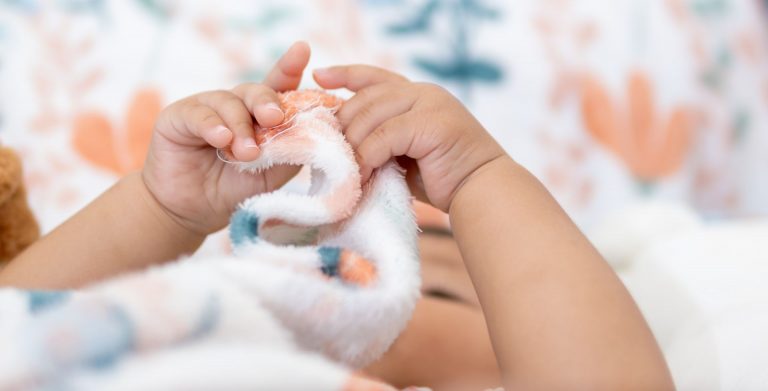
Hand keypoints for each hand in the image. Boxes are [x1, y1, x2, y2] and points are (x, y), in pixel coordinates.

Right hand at [142, 41, 310, 235]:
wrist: (194, 212)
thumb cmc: (237, 189)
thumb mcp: (273, 171)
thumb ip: (291, 148)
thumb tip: (314, 128)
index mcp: (260, 115)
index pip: (278, 86)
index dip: (290, 67)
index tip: (302, 49)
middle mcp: (235, 105)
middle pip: (256, 90)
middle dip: (268, 102)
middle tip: (275, 119)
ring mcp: (206, 108)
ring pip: (230, 102)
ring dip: (241, 127)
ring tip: (246, 153)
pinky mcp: (179, 116)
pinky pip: (200, 114)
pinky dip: (213, 126)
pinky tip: (221, 139)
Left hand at [313, 65, 505, 210]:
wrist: (483, 190)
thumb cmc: (446, 178)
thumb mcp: (408, 152)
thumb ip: (385, 138)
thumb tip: (347, 143)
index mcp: (419, 95)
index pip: (375, 76)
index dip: (346, 73)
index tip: (319, 75)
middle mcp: (424, 92)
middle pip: (367, 98)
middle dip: (344, 125)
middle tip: (331, 154)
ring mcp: (430, 103)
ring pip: (372, 116)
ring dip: (354, 146)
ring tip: (346, 172)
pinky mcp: (431, 122)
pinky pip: (384, 137)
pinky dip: (368, 158)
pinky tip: (363, 176)